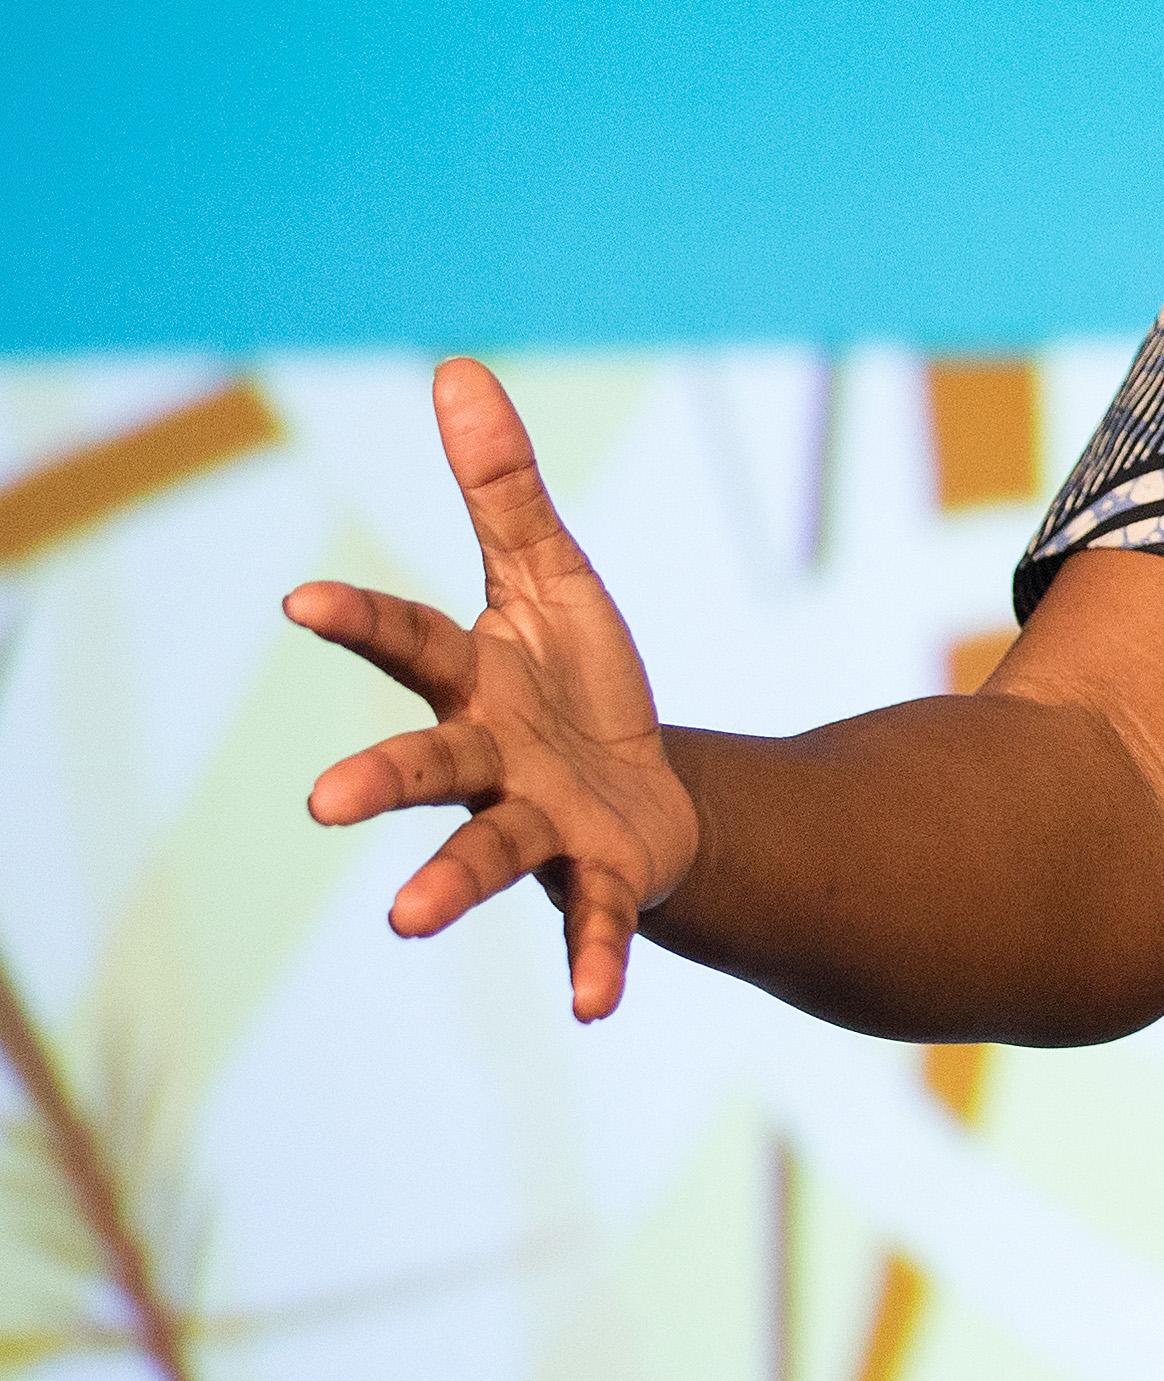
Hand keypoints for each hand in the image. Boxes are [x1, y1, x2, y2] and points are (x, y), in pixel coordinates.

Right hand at [286, 357, 699, 1021]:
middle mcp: (491, 759)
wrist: (646, 794)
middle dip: (380, 780)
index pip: (410, 641)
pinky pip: (595, 924)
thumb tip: (458, 370)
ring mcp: (540, 825)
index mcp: (477, 679)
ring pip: (489, 854)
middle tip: (323, 804)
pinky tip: (594, 1010)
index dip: (359, 622)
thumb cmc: (577, 683)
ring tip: (408, 921)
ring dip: (450, 886)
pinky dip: (594, 963)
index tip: (299, 603)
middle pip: (429, 765)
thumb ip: (504, 488)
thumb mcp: (551, 576)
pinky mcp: (601, 879)